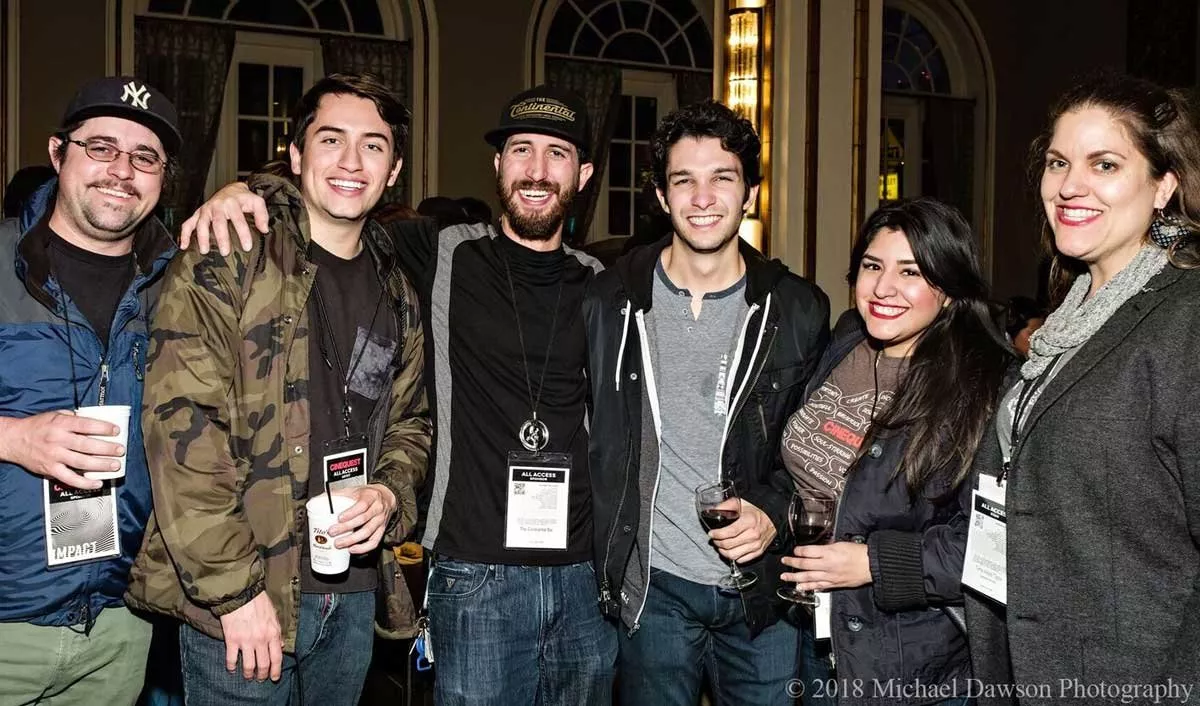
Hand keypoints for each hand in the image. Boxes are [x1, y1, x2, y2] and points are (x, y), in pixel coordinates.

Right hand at [0, 411, 124, 489]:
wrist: (14, 440)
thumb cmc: (37, 426)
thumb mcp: (55, 415)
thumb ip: (74, 418)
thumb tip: (95, 420)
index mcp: (60, 424)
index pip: (86, 425)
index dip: (103, 428)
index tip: (116, 431)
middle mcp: (58, 440)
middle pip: (87, 445)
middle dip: (106, 449)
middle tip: (120, 450)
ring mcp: (54, 456)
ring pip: (81, 462)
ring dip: (101, 465)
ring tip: (115, 465)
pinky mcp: (50, 469)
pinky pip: (70, 478)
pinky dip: (84, 483)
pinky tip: (97, 483)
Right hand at [179, 181, 266, 255]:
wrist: (231, 189)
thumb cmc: (243, 198)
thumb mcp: (256, 202)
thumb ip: (262, 214)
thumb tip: (264, 229)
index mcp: (232, 203)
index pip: (238, 220)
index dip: (243, 233)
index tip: (247, 246)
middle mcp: (217, 206)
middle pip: (218, 223)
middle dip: (221, 238)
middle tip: (225, 251)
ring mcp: (206, 210)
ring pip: (201, 224)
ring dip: (202, 237)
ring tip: (205, 251)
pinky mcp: (198, 213)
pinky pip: (188, 223)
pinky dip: (184, 234)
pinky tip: (184, 245)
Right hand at [218, 591, 282, 681]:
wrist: (241, 593)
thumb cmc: (258, 602)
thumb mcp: (274, 615)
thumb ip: (277, 631)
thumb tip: (281, 645)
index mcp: (273, 633)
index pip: (277, 658)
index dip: (276, 671)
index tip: (274, 677)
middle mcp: (261, 640)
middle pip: (263, 665)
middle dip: (262, 675)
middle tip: (260, 679)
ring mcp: (246, 641)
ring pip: (249, 666)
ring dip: (248, 674)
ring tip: (248, 676)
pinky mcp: (232, 640)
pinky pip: (232, 659)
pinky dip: (232, 666)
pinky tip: (232, 669)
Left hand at [329, 484, 396, 553]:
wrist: (387, 497)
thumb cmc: (369, 494)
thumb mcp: (356, 490)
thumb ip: (339, 494)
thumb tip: (320, 499)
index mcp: (371, 496)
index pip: (362, 505)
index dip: (351, 513)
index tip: (339, 518)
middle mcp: (377, 509)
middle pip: (363, 520)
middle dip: (346, 528)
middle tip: (332, 532)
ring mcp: (380, 520)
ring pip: (368, 532)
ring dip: (352, 540)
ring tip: (339, 543)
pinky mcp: (381, 530)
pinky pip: (374, 541)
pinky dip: (363, 548)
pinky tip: (352, 549)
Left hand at [709, 499, 777, 563]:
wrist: (774, 517)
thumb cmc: (757, 511)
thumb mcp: (741, 503)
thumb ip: (726, 505)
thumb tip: (713, 510)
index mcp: (749, 522)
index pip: (728, 532)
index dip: (717, 534)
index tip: (711, 533)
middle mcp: (753, 535)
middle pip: (729, 545)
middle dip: (717, 542)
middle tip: (715, 539)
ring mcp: (756, 545)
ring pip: (733, 555)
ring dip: (723, 552)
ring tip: (720, 546)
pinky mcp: (758, 552)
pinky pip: (742, 560)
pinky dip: (733, 557)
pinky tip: (730, 550)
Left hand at [781, 541, 871, 590]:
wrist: (871, 565)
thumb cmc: (859, 552)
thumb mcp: (840, 544)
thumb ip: (826, 548)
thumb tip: (814, 550)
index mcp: (829, 552)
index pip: (808, 551)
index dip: (798, 551)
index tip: (794, 551)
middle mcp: (827, 564)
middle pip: (804, 564)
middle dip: (792, 563)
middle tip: (784, 562)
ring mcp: (830, 576)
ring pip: (808, 577)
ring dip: (795, 578)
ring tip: (785, 577)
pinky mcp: (834, 584)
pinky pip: (818, 586)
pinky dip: (808, 587)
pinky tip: (800, 588)